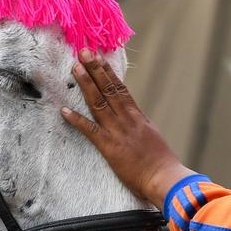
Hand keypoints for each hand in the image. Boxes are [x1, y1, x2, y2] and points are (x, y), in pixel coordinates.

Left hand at [61, 49, 191, 208]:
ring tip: (76, 68)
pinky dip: (77, 120)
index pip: (121, 88)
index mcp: (138, 116)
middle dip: (96, 69)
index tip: (99, 58)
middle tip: (84, 52)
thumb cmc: (161, 162)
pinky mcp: (110, 147)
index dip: (108, 72)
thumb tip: (133, 117)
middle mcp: (127, 119)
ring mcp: (118, 131)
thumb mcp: (152, 137)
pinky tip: (64, 110)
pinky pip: (90, 130)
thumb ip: (140, 125)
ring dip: (86, 84)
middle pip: (109, 89)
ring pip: (99, 102)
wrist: (165, 177)